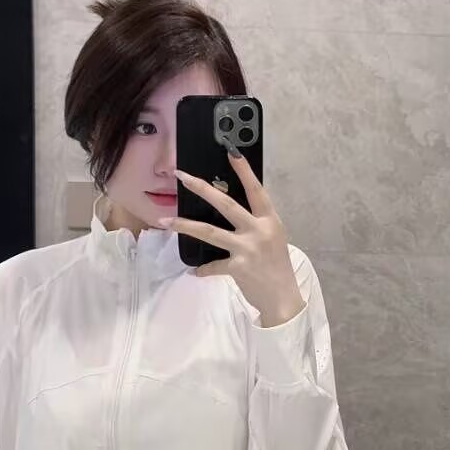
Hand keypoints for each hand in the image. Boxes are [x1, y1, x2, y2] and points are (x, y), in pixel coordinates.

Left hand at [159, 145, 305, 326]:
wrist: (283, 296)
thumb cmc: (277, 265)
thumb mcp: (273, 237)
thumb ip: (255, 223)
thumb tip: (227, 209)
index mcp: (269, 220)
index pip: (256, 191)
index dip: (244, 171)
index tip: (231, 152)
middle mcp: (258, 231)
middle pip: (225, 205)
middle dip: (202, 188)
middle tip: (182, 176)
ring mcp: (247, 249)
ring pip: (210, 232)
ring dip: (185, 225)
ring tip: (165, 221)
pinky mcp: (238, 267)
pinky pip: (213, 266)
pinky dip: (203, 269)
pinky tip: (195, 271)